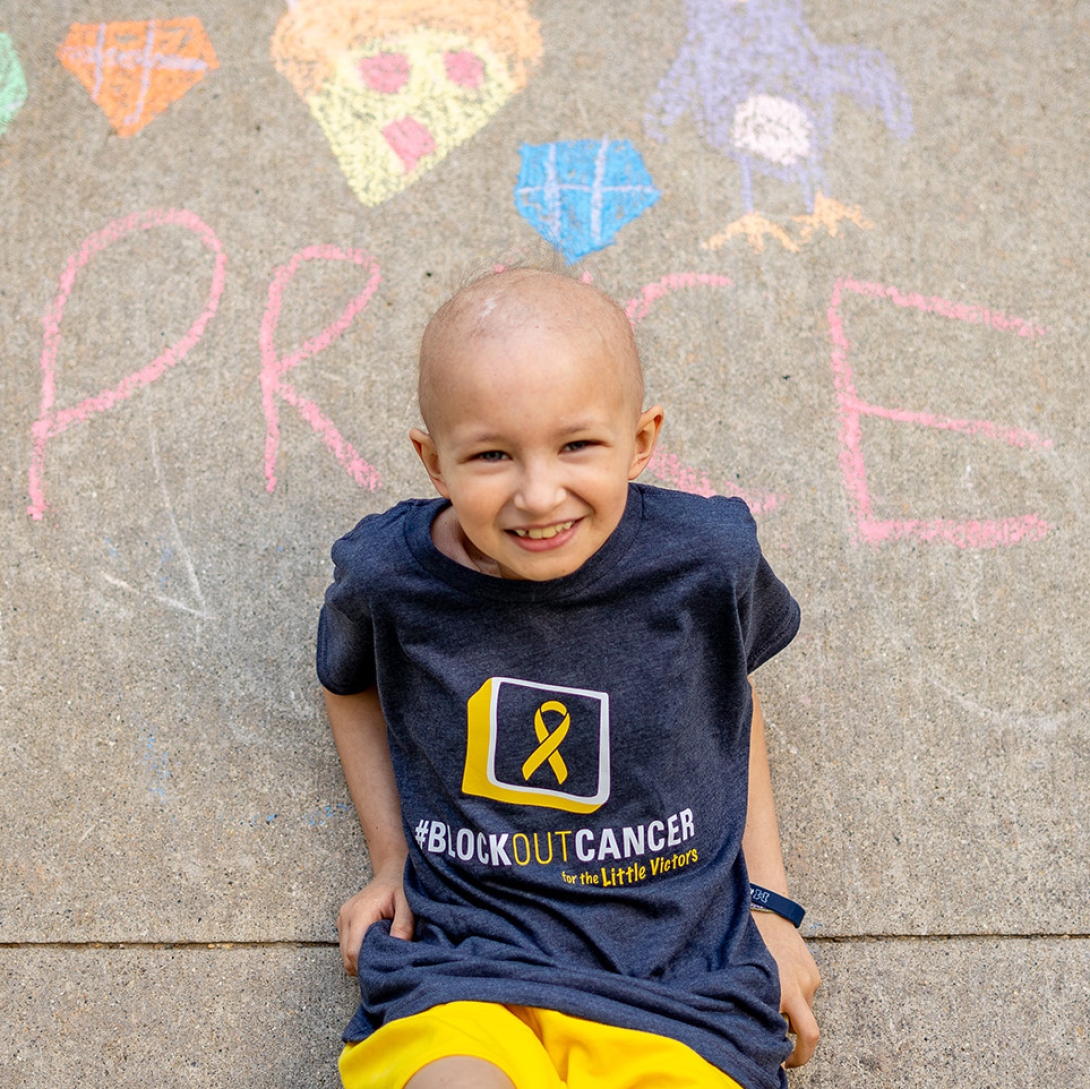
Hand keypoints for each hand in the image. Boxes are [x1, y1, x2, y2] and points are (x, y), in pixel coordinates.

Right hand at [336, 861, 414, 975]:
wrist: (392, 871)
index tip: (386, 970)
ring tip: (383, 954)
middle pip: (347, 956)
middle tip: (387, 967)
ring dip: (362, 960)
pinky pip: (347, 946)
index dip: (368, 967)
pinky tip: (376, 947)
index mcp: (360, 912)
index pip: (354, 952)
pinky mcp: (343, 922)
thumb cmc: (402, 886)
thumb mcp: (408, 903)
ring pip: (345, 954)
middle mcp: (346, 915)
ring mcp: (342, 919)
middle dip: (365, 966)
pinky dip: (359, 952)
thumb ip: (404, 924)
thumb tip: (397, 947)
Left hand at [751, 910, 820, 1066]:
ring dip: (792, 1018)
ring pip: (804, 1014)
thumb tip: (755, 1031)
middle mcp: (796, 988)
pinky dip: (795, 998)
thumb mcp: (743, 978)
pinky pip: (806, 996)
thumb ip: (752, 1004)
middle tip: (787, 1061)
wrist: (765, 909)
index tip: (774, 1063)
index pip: (783, 1036)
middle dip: (801, 1054)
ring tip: (774, 1005)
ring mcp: (808, 981)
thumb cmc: (746, 945)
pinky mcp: (814, 974)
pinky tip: (781, 983)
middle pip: (810, 1035)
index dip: (781, 1055)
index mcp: (775, 991)